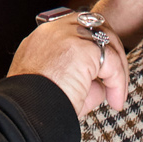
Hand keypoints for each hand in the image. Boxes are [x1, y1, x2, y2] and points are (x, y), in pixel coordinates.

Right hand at [7, 14, 129, 117]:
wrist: (24, 115)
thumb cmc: (34, 108)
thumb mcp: (55, 89)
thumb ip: (79, 82)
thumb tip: (102, 88)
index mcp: (42, 38)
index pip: (76, 28)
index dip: (93, 47)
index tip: (101, 71)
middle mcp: (53, 31)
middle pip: (96, 26)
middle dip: (111, 52)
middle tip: (116, 82)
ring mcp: (68, 36)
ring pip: (107, 41)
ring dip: (118, 69)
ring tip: (116, 96)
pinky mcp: (83, 49)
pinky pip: (112, 61)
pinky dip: (118, 83)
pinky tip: (115, 101)